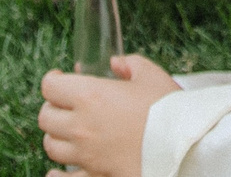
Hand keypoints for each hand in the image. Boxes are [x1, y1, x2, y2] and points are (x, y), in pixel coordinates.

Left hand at [37, 55, 177, 176]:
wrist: (185, 146)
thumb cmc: (169, 110)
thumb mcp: (151, 75)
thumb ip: (130, 64)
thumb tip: (116, 64)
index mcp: (90, 96)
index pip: (50, 87)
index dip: (53, 80)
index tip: (60, 79)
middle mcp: (81, 126)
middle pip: (45, 117)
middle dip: (53, 108)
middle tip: (65, 104)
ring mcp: (85, 154)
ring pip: (51, 146)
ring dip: (57, 137)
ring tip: (69, 132)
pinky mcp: (94, 175)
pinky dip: (56, 175)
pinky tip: (57, 171)